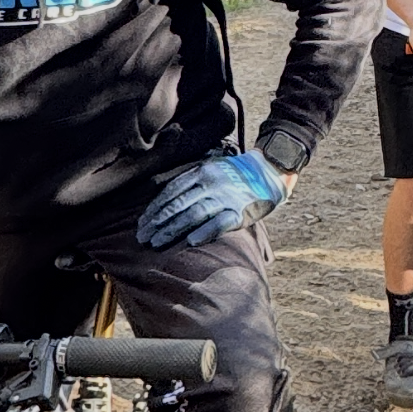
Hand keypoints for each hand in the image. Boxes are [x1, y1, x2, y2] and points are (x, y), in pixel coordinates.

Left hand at [136, 150, 288, 251]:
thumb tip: (165, 200)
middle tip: (142, 237)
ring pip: (193, 214)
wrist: (270, 170)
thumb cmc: (236, 174)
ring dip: (172, 229)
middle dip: (157, 222)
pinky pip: (219, 223)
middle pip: (178, 204)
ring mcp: (226, 197)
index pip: (171, 192)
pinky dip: (204, 232)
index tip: (142, 222)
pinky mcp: (240, 211)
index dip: (155, 208)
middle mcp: (211, 184)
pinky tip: (190, 242)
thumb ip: (192, 182)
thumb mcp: (211, 169)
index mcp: (201, 172)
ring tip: (157, 242)